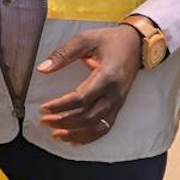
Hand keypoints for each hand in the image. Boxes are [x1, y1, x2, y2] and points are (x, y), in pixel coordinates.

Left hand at [38, 25, 141, 144]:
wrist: (136, 45)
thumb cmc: (109, 40)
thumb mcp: (84, 39)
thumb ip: (63, 53)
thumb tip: (42, 69)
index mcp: (106, 76)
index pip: (82, 98)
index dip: (61, 106)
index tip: (44, 108)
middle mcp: (114, 94)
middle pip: (88, 116)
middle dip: (64, 121)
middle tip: (44, 121)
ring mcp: (118, 102)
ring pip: (97, 126)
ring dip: (76, 133)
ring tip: (55, 134)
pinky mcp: (119, 106)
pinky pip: (105, 127)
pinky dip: (90, 137)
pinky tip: (75, 141)